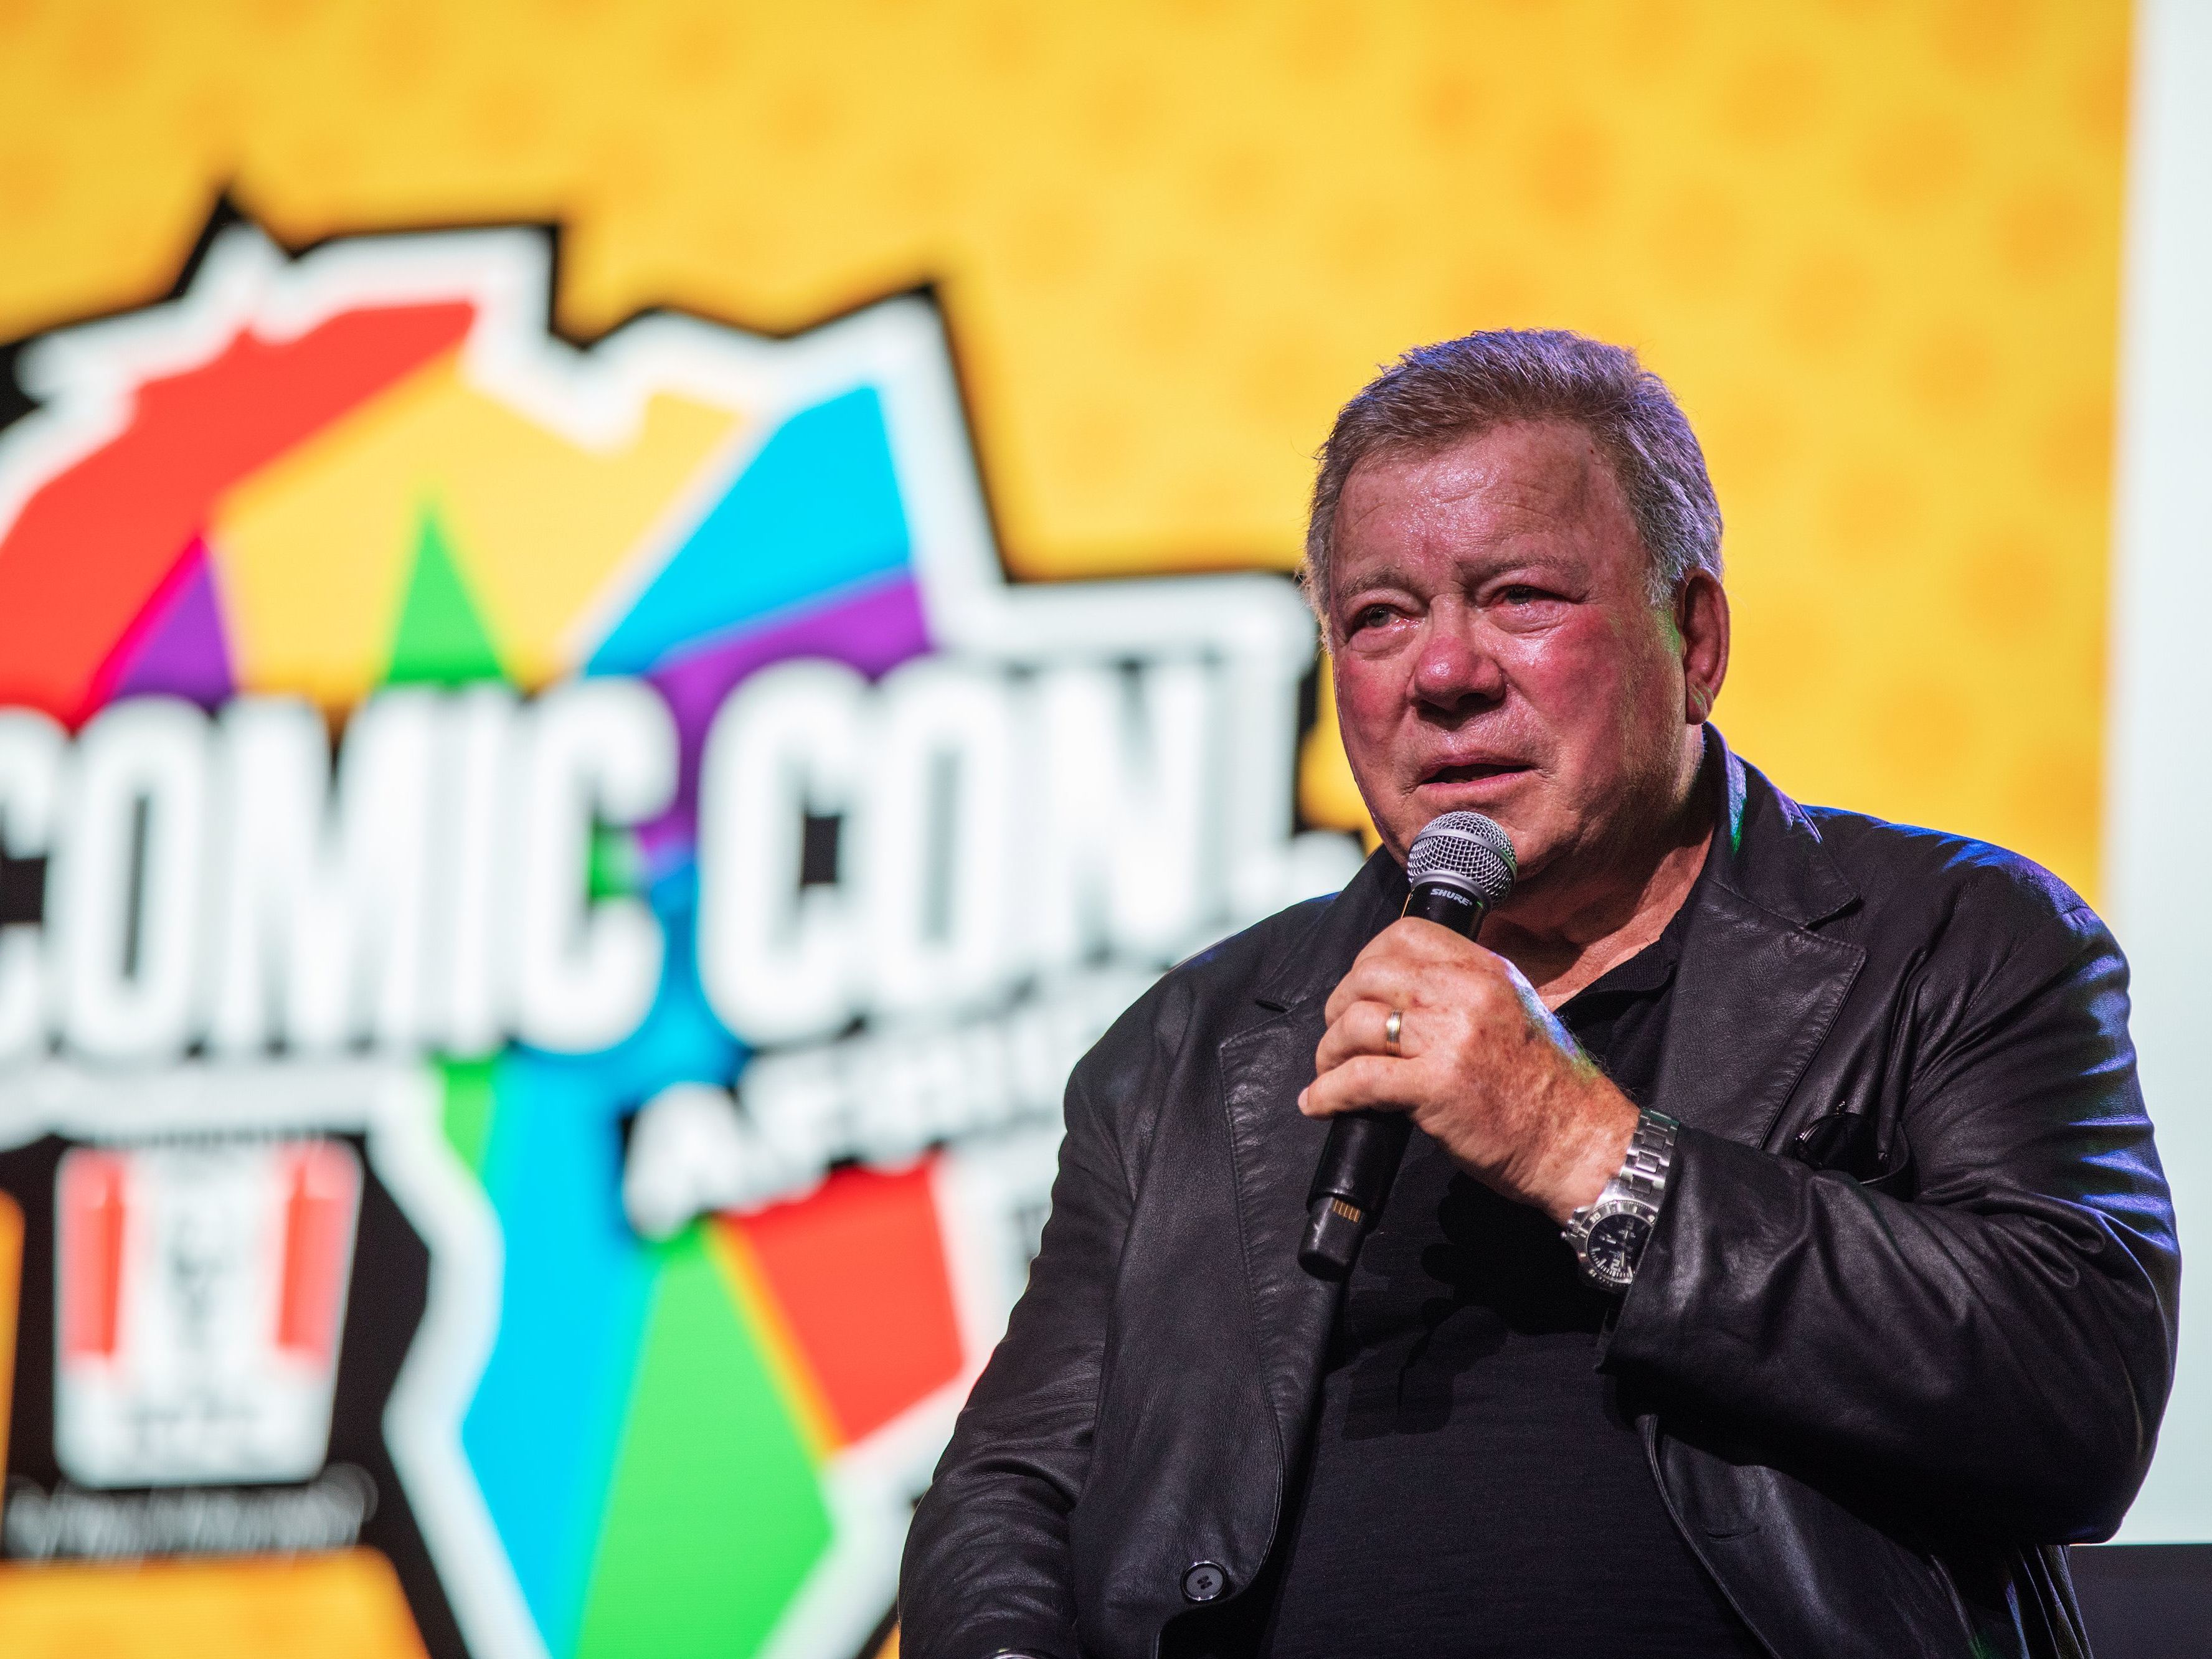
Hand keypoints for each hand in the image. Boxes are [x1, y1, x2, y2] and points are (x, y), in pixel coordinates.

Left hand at [1297, 917, 1638, 1224]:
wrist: (1578, 1142)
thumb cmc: (1545, 1088)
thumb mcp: (1512, 1012)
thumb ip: (1464, 992)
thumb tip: (1401, 992)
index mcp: (1485, 970)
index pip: (1407, 934)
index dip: (1367, 959)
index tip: (1357, 990)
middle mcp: (1466, 993)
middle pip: (1370, 975)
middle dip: (1339, 1007)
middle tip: (1337, 1036)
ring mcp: (1449, 1038)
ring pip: (1356, 1023)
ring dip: (1329, 1051)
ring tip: (1329, 1072)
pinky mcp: (1435, 1086)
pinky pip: (1359, 1078)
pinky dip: (1328, 1093)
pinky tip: (1319, 1105)